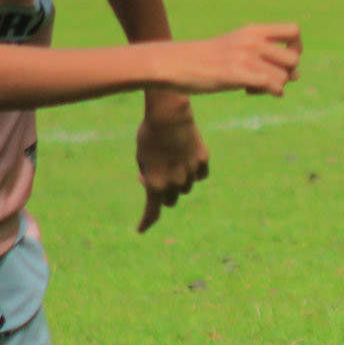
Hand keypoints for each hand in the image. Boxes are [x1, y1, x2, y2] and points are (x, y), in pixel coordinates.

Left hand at [135, 109, 209, 231]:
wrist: (168, 115)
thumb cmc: (149, 135)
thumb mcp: (141, 157)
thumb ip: (148, 174)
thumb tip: (156, 184)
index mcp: (155, 184)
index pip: (152, 212)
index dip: (146, 222)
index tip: (141, 229)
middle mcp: (174, 182)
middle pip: (171, 200)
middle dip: (164, 194)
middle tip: (159, 177)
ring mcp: (190, 172)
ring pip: (186, 187)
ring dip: (179, 181)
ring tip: (172, 161)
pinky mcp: (202, 160)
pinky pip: (200, 174)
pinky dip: (194, 171)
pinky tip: (189, 159)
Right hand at [160, 24, 302, 96]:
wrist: (176, 64)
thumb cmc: (210, 59)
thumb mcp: (238, 47)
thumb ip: (266, 56)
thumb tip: (298, 75)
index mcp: (253, 30)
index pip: (295, 31)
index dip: (296, 47)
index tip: (281, 60)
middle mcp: (252, 41)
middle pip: (294, 59)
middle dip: (287, 73)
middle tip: (268, 78)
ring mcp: (244, 57)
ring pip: (284, 77)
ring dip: (275, 87)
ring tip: (255, 86)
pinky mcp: (236, 74)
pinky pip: (271, 86)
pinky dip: (268, 93)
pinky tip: (250, 91)